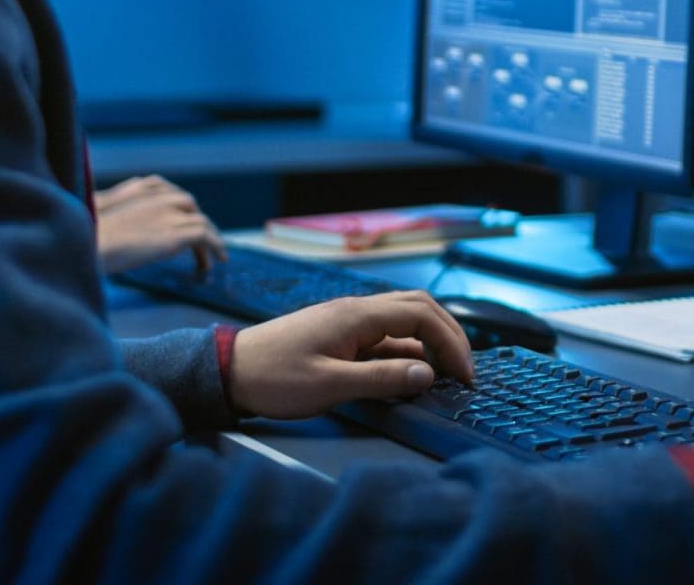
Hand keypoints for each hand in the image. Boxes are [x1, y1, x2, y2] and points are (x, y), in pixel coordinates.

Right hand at [94, 175, 226, 274]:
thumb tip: (129, 233)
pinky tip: (210, 264)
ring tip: (215, 258)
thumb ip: (124, 217)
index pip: (170, 193)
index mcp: (142, 190)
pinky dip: (212, 248)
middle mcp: (160, 198)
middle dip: (197, 222)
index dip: (181, 210)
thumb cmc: (88, 236)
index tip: (184, 222)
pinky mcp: (176, 234)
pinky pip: (204, 238)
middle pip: (189, 205)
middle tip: (202, 241)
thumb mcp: (105, 217)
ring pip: (202, 222)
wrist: (90, 244)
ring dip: (211, 240)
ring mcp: (170, 214)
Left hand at [229, 291, 477, 419]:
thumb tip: (428, 375)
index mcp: (358, 315)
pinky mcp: (340, 335)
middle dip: (449, 335)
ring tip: (444, 374)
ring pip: (403, 320)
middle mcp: (357, 310)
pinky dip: (406, 352)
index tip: (464, 375)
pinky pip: (384, 336)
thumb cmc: (274, 378)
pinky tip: (409, 376)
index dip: (451, 343)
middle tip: (464, 371)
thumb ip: (382, 380)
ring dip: (429, 342)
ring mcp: (349, 321)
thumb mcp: (330, 385)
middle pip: (419, 308)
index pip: (421, 316)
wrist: (229, 371)